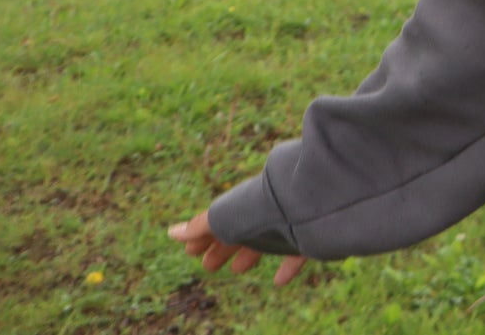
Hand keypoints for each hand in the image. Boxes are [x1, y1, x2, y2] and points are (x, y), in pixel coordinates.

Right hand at [167, 210, 307, 287]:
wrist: (311, 202)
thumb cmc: (264, 208)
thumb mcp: (227, 217)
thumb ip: (202, 225)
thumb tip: (172, 233)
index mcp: (244, 205)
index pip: (220, 222)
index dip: (203, 237)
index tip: (189, 253)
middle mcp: (265, 212)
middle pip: (240, 232)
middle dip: (222, 247)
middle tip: (208, 266)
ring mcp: (288, 224)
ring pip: (265, 241)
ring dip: (249, 255)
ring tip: (237, 269)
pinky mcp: (309, 238)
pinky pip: (296, 255)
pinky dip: (286, 268)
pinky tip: (278, 282)